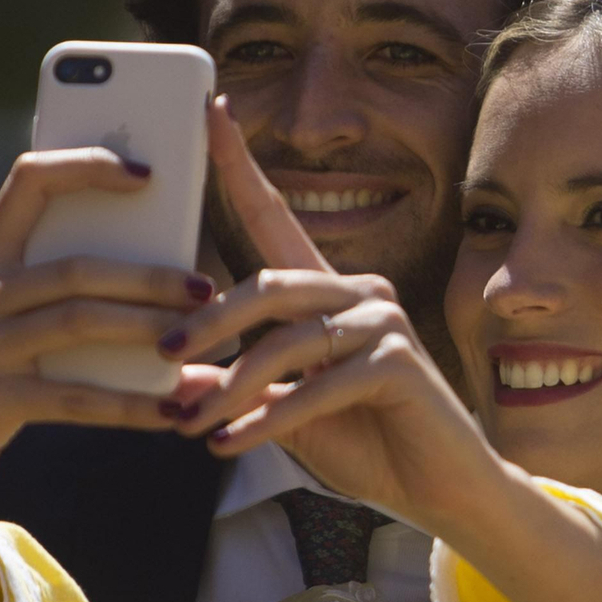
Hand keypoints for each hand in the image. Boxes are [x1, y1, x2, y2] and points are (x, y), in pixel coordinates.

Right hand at [0, 148, 217, 547]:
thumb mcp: (0, 323)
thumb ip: (51, 291)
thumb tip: (157, 269)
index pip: (28, 182)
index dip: (87, 167)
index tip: (148, 174)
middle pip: (75, 268)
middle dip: (150, 277)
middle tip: (206, 289)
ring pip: (78, 324)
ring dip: (149, 331)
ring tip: (201, 342)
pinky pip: (74, 399)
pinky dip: (130, 405)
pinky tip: (171, 411)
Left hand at [163, 100, 506, 538]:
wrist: (440, 491)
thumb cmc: (366, 445)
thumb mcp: (284, 412)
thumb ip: (239, 388)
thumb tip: (176, 380)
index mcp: (328, 292)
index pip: (275, 217)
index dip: (240, 164)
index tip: (209, 109)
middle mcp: (359, 292)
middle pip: (267, 285)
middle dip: (208, 323)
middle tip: (162, 355)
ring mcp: (383, 322)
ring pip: (287, 341)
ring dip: (232, 387)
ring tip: (193, 425)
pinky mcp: (399, 362)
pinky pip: (316, 386)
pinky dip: (268, 419)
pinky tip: (232, 445)